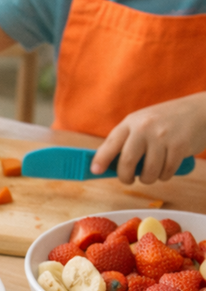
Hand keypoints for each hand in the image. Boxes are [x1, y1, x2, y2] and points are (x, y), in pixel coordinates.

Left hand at [91, 92, 205, 183]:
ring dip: (148, 179)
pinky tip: (167, 166)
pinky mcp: (179, 146)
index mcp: (131, 122)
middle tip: (128, 180)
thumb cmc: (166, 122)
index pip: (110, 143)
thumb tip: (104, 166)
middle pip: (127, 163)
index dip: (100, 159)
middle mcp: (144, 128)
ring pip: (147, 173)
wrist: (201, 110)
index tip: (95, 171)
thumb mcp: (142, 123)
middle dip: (125, 177)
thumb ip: (125, 141)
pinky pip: (165, 173)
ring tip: (152, 171)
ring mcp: (162, 136)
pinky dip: (164, 176)